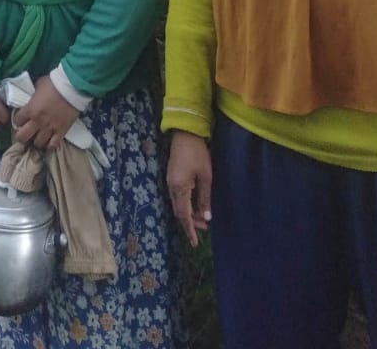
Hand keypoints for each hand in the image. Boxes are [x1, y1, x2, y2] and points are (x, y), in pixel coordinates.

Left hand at [12, 75, 79, 151]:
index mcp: (30, 110)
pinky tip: (49, 141)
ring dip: (37, 140)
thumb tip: (31, 98)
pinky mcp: (61, 132)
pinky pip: (53, 145)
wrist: (72, 87)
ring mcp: (49, 129)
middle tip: (25, 133)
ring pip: (38, 143)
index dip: (18, 121)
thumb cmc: (53, 84)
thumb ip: (33, 95)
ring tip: (38, 136)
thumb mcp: (38, 85)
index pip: (17, 121)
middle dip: (21, 136)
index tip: (20, 120)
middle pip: (22, 137)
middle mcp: (37, 122)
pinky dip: (50, 145)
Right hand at [167, 130, 212, 247]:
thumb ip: (204, 199)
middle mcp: (172, 187)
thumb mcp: (205, 177)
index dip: (190, 230)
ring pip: (178, 205)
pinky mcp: (172, 177)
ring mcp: (170, 182)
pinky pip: (178, 197)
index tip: (195, 243)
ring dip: (189, 214)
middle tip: (206, 228)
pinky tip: (196, 205)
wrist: (185, 133)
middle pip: (179, 212)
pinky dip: (186, 205)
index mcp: (179, 188)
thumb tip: (206, 218)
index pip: (184, 216)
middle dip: (191, 223)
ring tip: (203, 218)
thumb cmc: (198, 154)